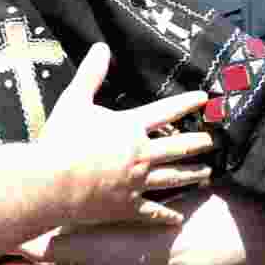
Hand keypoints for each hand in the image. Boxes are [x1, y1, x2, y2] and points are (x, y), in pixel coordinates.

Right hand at [41, 43, 215, 225]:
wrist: (51, 182)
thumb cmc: (61, 140)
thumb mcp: (74, 101)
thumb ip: (90, 75)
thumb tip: (101, 46)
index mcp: (130, 127)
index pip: (166, 111)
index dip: (186, 103)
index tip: (205, 100)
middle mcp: (140, 154)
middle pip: (178, 147)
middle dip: (198, 143)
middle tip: (213, 141)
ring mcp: (136, 183)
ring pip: (173, 178)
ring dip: (192, 175)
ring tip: (206, 174)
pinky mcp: (126, 206)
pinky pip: (153, 211)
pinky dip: (168, 215)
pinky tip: (179, 218)